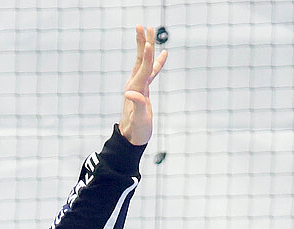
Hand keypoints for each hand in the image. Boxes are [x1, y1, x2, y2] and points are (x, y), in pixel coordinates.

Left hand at [118, 25, 167, 145]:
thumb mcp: (139, 120)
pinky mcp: (144, 89)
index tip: (149, 41)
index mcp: (136, 89)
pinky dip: (157, 62)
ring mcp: (139, 86)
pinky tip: (164, 54)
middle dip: (142, 42)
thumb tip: (130, 93)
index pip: (143, 68)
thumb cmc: (136, 131)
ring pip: (144, 61)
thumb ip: (137, 106)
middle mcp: (135, 84)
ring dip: (147, 46)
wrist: (130, 138)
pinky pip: (151, 71)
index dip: (148, 55)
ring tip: (149, 31)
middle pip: (140, 59)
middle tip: (142, 26)